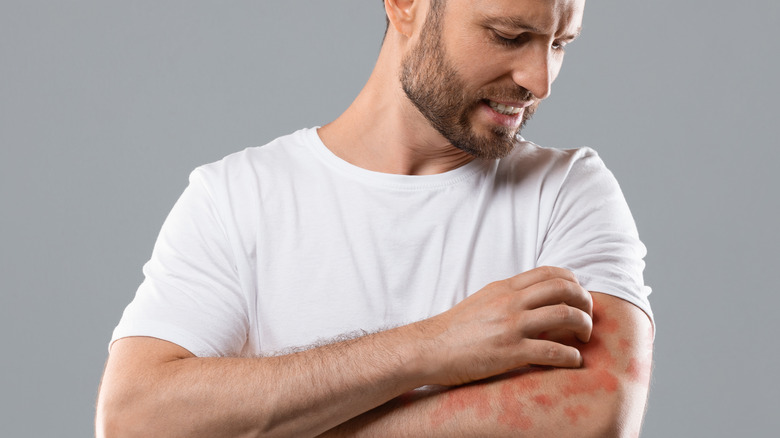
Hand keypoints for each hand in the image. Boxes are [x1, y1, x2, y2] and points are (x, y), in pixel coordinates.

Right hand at [418, 266, 592, 385]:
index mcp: (506, 288)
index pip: (551, 273)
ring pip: (565, 315)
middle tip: (588, 319)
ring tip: (583, 339)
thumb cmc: (456, 329)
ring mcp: (511, 326)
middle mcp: (511, 302)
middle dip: (585, 303)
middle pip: (565, 289)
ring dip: (584, 327)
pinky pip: (552, 351)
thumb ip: (510, 296)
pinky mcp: (510, 352)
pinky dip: (570, 356)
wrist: (429, 349)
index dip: (574, 283)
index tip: (578, 298)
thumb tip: (536, 298)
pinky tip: (572, 361)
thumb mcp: (484, 300)